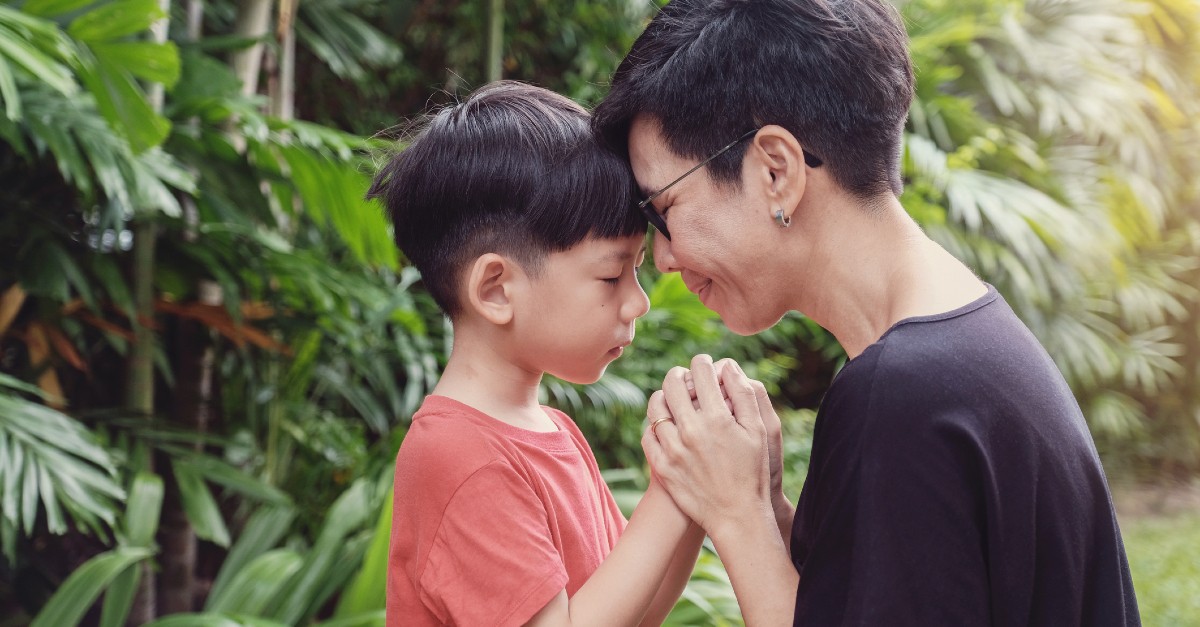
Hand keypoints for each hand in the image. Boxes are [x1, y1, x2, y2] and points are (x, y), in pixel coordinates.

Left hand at [642, 354, 771, 533]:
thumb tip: (728, 366)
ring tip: (672, 398)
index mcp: (718, 419)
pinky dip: (655, 425)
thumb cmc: (753, 471)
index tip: (704, 365)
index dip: (703, 362)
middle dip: (680, 374)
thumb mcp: (759, 431)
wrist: (736, 516)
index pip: (701, 372)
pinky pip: (648, 434)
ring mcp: (673, 450)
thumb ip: (745, 394)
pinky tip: (666, 426)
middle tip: (685, 377)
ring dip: (663, 396)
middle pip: (672, 383)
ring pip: (655, 407)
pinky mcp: (661, 467)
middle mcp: (692, 431)